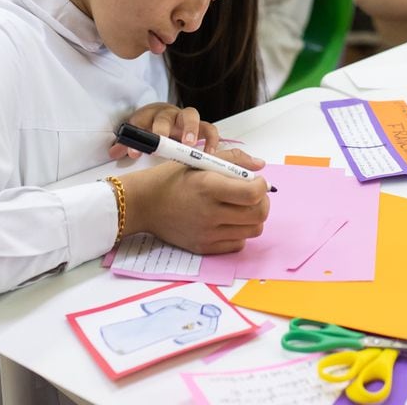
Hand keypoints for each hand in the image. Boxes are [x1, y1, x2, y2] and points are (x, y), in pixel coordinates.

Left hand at [110, 102, 220, 159]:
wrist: (164, 118)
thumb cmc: (150, 129)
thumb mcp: (136, 135)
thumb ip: (126, 144)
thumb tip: (114, 152)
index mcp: (148, 115)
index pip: (141, 121)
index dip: (137, 136)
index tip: (134, 153)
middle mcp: (168, 113)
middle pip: (165, 116)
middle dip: (163, 129)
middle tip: (161, 143)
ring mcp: (185, 118)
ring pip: (191, 115)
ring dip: (190, 130)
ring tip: (189, 145)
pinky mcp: (199, 126)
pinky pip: (209, 128)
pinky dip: (211, 139)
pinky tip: (209, 152)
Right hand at [119, 148, 269, 253]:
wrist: (144, 204)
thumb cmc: (171, 179)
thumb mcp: (199, 160)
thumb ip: (233, 159)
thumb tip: (260, 165)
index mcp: (209, 186)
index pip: (252, 194)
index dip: (262, 186)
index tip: (257, 181)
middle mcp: (209, 212)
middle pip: (258, 215)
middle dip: (262, 202)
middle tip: (252, 195)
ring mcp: (207, 233)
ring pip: (252, 231)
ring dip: (252, 218)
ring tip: (240, 208)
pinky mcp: (204, 247)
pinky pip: (237, 244)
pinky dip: (239, 232)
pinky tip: (228, 221)